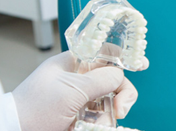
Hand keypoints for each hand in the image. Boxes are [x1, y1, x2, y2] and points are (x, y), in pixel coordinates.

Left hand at [12, 51, 138, 130]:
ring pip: (108, 104)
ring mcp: (77, 101)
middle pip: (112, 81)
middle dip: (121, 95)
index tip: (142, 64)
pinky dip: (101, 126)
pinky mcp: (77, 120)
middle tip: (120, 111)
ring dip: (108, 116)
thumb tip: (119, 75)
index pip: (103, 53)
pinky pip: (99, 121)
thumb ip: (101, 79)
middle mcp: (76, 81)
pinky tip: (94, 129)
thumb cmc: (33, 108)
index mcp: (72, 64)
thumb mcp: (72, 89)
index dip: (122, 57)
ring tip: (97, 126)